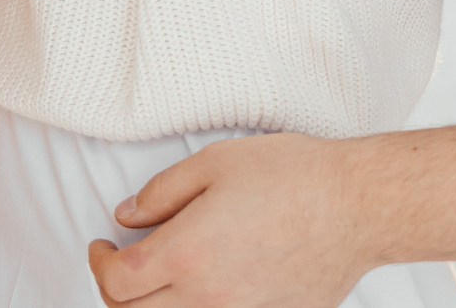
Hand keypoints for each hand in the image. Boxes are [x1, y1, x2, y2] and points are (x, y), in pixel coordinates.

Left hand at [89, 134, 372, 305]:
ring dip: (153, 306)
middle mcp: (207, 297)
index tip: (104, 245)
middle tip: (122, 265)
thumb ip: (161, 192)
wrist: (357, 206)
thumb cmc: (292, 176)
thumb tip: (128, 217)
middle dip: (116, 293)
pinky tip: (206, 284)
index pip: (116, 281)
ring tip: (160, 276)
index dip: (99, 263)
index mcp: (186, 254)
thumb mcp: (215, 162)